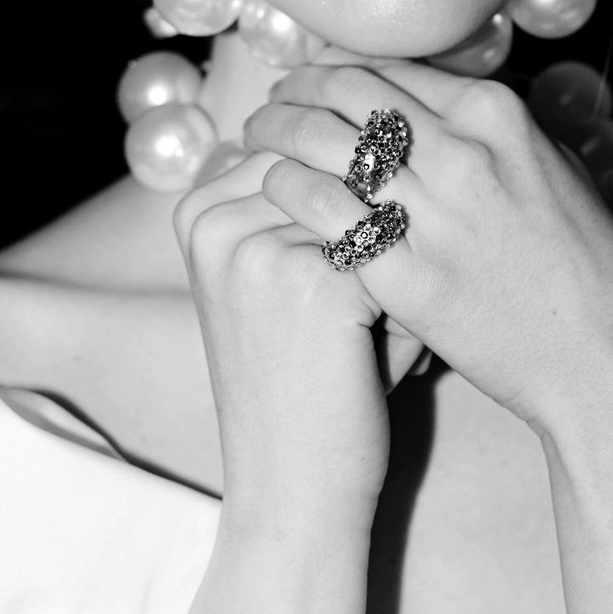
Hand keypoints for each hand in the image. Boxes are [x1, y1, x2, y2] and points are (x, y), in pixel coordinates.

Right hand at [173, 152, 395, 524]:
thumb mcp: (281, 282)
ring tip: (377, 328)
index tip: (348, 265)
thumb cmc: (306, 382)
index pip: (301, 144)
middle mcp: (217, 220)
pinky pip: (397, 249)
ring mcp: (259, 246)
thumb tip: (370, 125)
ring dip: (401, 256)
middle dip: (380, 222)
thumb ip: (303, 205)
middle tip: (363, 307)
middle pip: (338, 170)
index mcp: (199, 211)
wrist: (294, 487)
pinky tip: (390, 347)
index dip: (355, 189)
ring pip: (373, 204)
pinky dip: (413, 295)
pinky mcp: (313, 280)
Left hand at [244, 62, 612, 437]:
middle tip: (273, 102)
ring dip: (277, 133)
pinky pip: (320, 212)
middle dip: (298, 91)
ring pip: (321, 143)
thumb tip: (438, 105)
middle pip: (347, 95)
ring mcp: (430, 214)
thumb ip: (494, 133)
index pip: (391, 69)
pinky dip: (286, 190)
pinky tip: (272, 192)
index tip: (313, 79)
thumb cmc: (587, 269)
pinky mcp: (404, 274)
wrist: (603, 360)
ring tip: (255, 141)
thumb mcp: (555, 171)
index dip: (338, 70)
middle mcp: (461, 153)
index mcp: (498, 117)